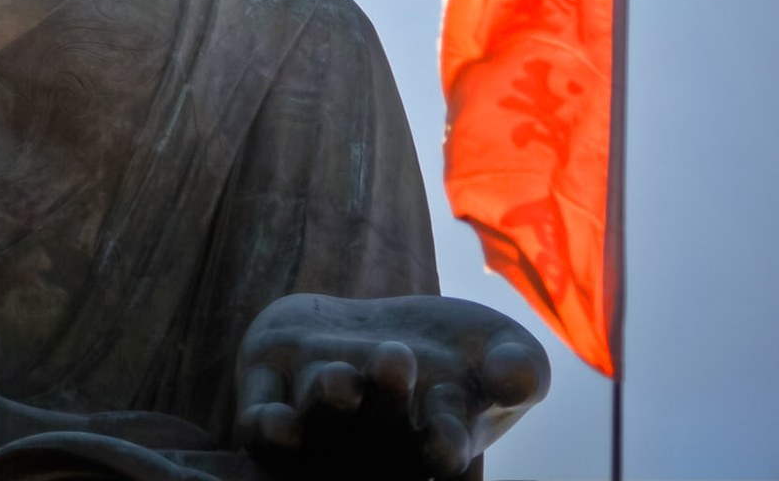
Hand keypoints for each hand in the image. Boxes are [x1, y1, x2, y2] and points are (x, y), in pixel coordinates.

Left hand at [235, 294, 548, 478]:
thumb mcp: (502, 349)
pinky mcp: (268, 392)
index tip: (447, 437)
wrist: (388, 326)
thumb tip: (518, 380)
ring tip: (342, 381)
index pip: (442, 451)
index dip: (444, 444)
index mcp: (436, 442)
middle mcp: (374, 445)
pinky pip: (259, 425)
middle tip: (395, 358)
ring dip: (327, 405)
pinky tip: (274, 422)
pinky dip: (266, 427)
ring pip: (318, 423)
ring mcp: (318, 422)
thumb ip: (519, 368)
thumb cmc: (460, 350)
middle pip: (376, 434)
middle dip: (385, 404)